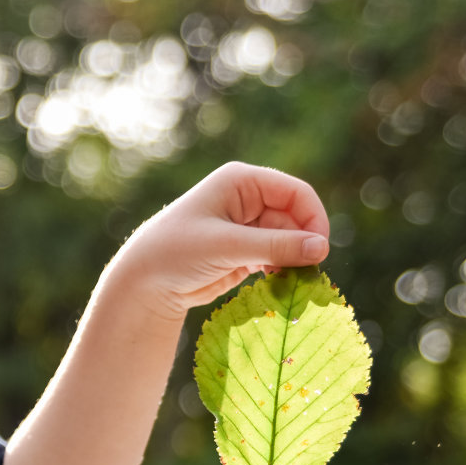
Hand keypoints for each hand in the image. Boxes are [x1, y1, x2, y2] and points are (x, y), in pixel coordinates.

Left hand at [109, 160, 330, 322]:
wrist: (144, 282)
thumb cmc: (175, 253)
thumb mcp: (226, 246)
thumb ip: (274, 246)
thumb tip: (321, 248)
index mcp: (241, 181)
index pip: (295, 192)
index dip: (313, 218)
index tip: (319, 250)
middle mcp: (247, 198)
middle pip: (296, 218)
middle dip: (302, 244)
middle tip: (303, 273)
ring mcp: (247, 225)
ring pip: (289, 239)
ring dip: (292, 259)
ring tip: (287, 281)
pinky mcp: (246, 250)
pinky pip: (277, 256)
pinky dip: (281, 269)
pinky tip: (274, 283)